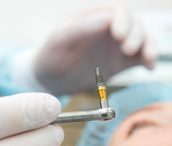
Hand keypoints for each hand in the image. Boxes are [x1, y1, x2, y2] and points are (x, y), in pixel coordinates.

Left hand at [34, 4, 157, 94]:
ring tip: (147, 59)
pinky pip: (140, 57)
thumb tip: (108, 17)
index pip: (116, 10)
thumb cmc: (50, 56)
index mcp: (92, 17)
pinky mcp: (120, 62)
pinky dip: (148, 60)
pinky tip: (148, 67)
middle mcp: (107, 29)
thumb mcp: (60, 40)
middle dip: (135, 34)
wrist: (50, 81)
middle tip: (127, 49)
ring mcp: (115, 46)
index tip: (119, 35)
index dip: (122, 20)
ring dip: (148, 46)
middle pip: (133, 23)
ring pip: (141, 39)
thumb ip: (81, 28)